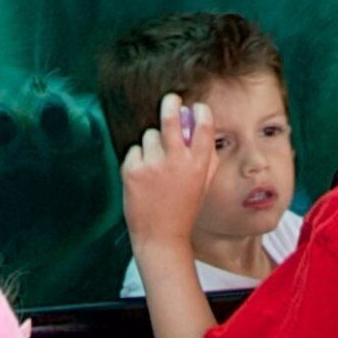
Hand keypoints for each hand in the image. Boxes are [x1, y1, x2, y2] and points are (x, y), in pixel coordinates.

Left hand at [121, 92, 218, 252]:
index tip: (196, 108)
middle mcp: (176, 161)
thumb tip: (198, 126)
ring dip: (152, 144)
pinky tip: (143, 178)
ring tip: (155, 167)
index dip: (201, 112)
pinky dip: (138, 159)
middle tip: (171, 99)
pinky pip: (134, 150)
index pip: (203, 126)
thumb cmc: (183, 210)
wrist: (160, 237)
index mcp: (198, 165)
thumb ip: (205, 158)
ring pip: (149, 135)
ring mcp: (152, 164)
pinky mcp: (132, 170)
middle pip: (171, 119)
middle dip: (171, 103)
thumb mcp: (203, 185)